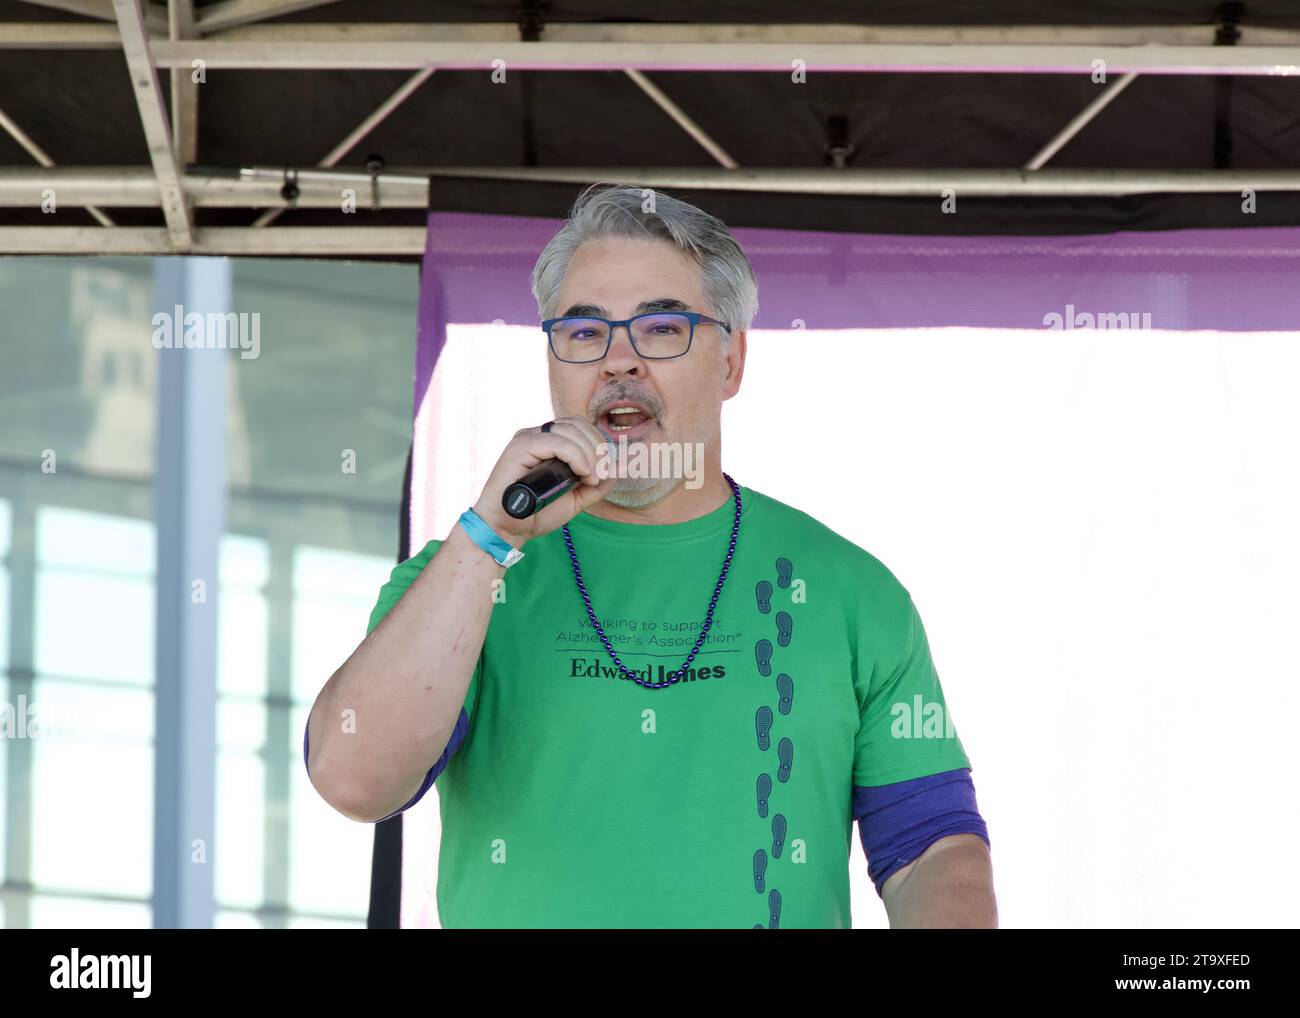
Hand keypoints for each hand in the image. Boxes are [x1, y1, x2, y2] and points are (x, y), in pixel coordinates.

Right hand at [471, 417, 617, 546]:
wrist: (507, 530)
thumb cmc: (536, 514)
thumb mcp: (576, 499)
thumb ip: (597, 484)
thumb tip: (620, 467)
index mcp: (548, 442)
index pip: (581, 426)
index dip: (599, 444)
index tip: (604, 472)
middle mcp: (537, 435)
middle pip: (578, 425)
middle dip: (598, 449)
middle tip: (599, 476)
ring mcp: (526, 438)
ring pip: (569, 431)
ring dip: (589, 454)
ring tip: (590, 478)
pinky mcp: (519, 448)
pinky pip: (556, 442)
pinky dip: (576, 456)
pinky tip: (582, 474)